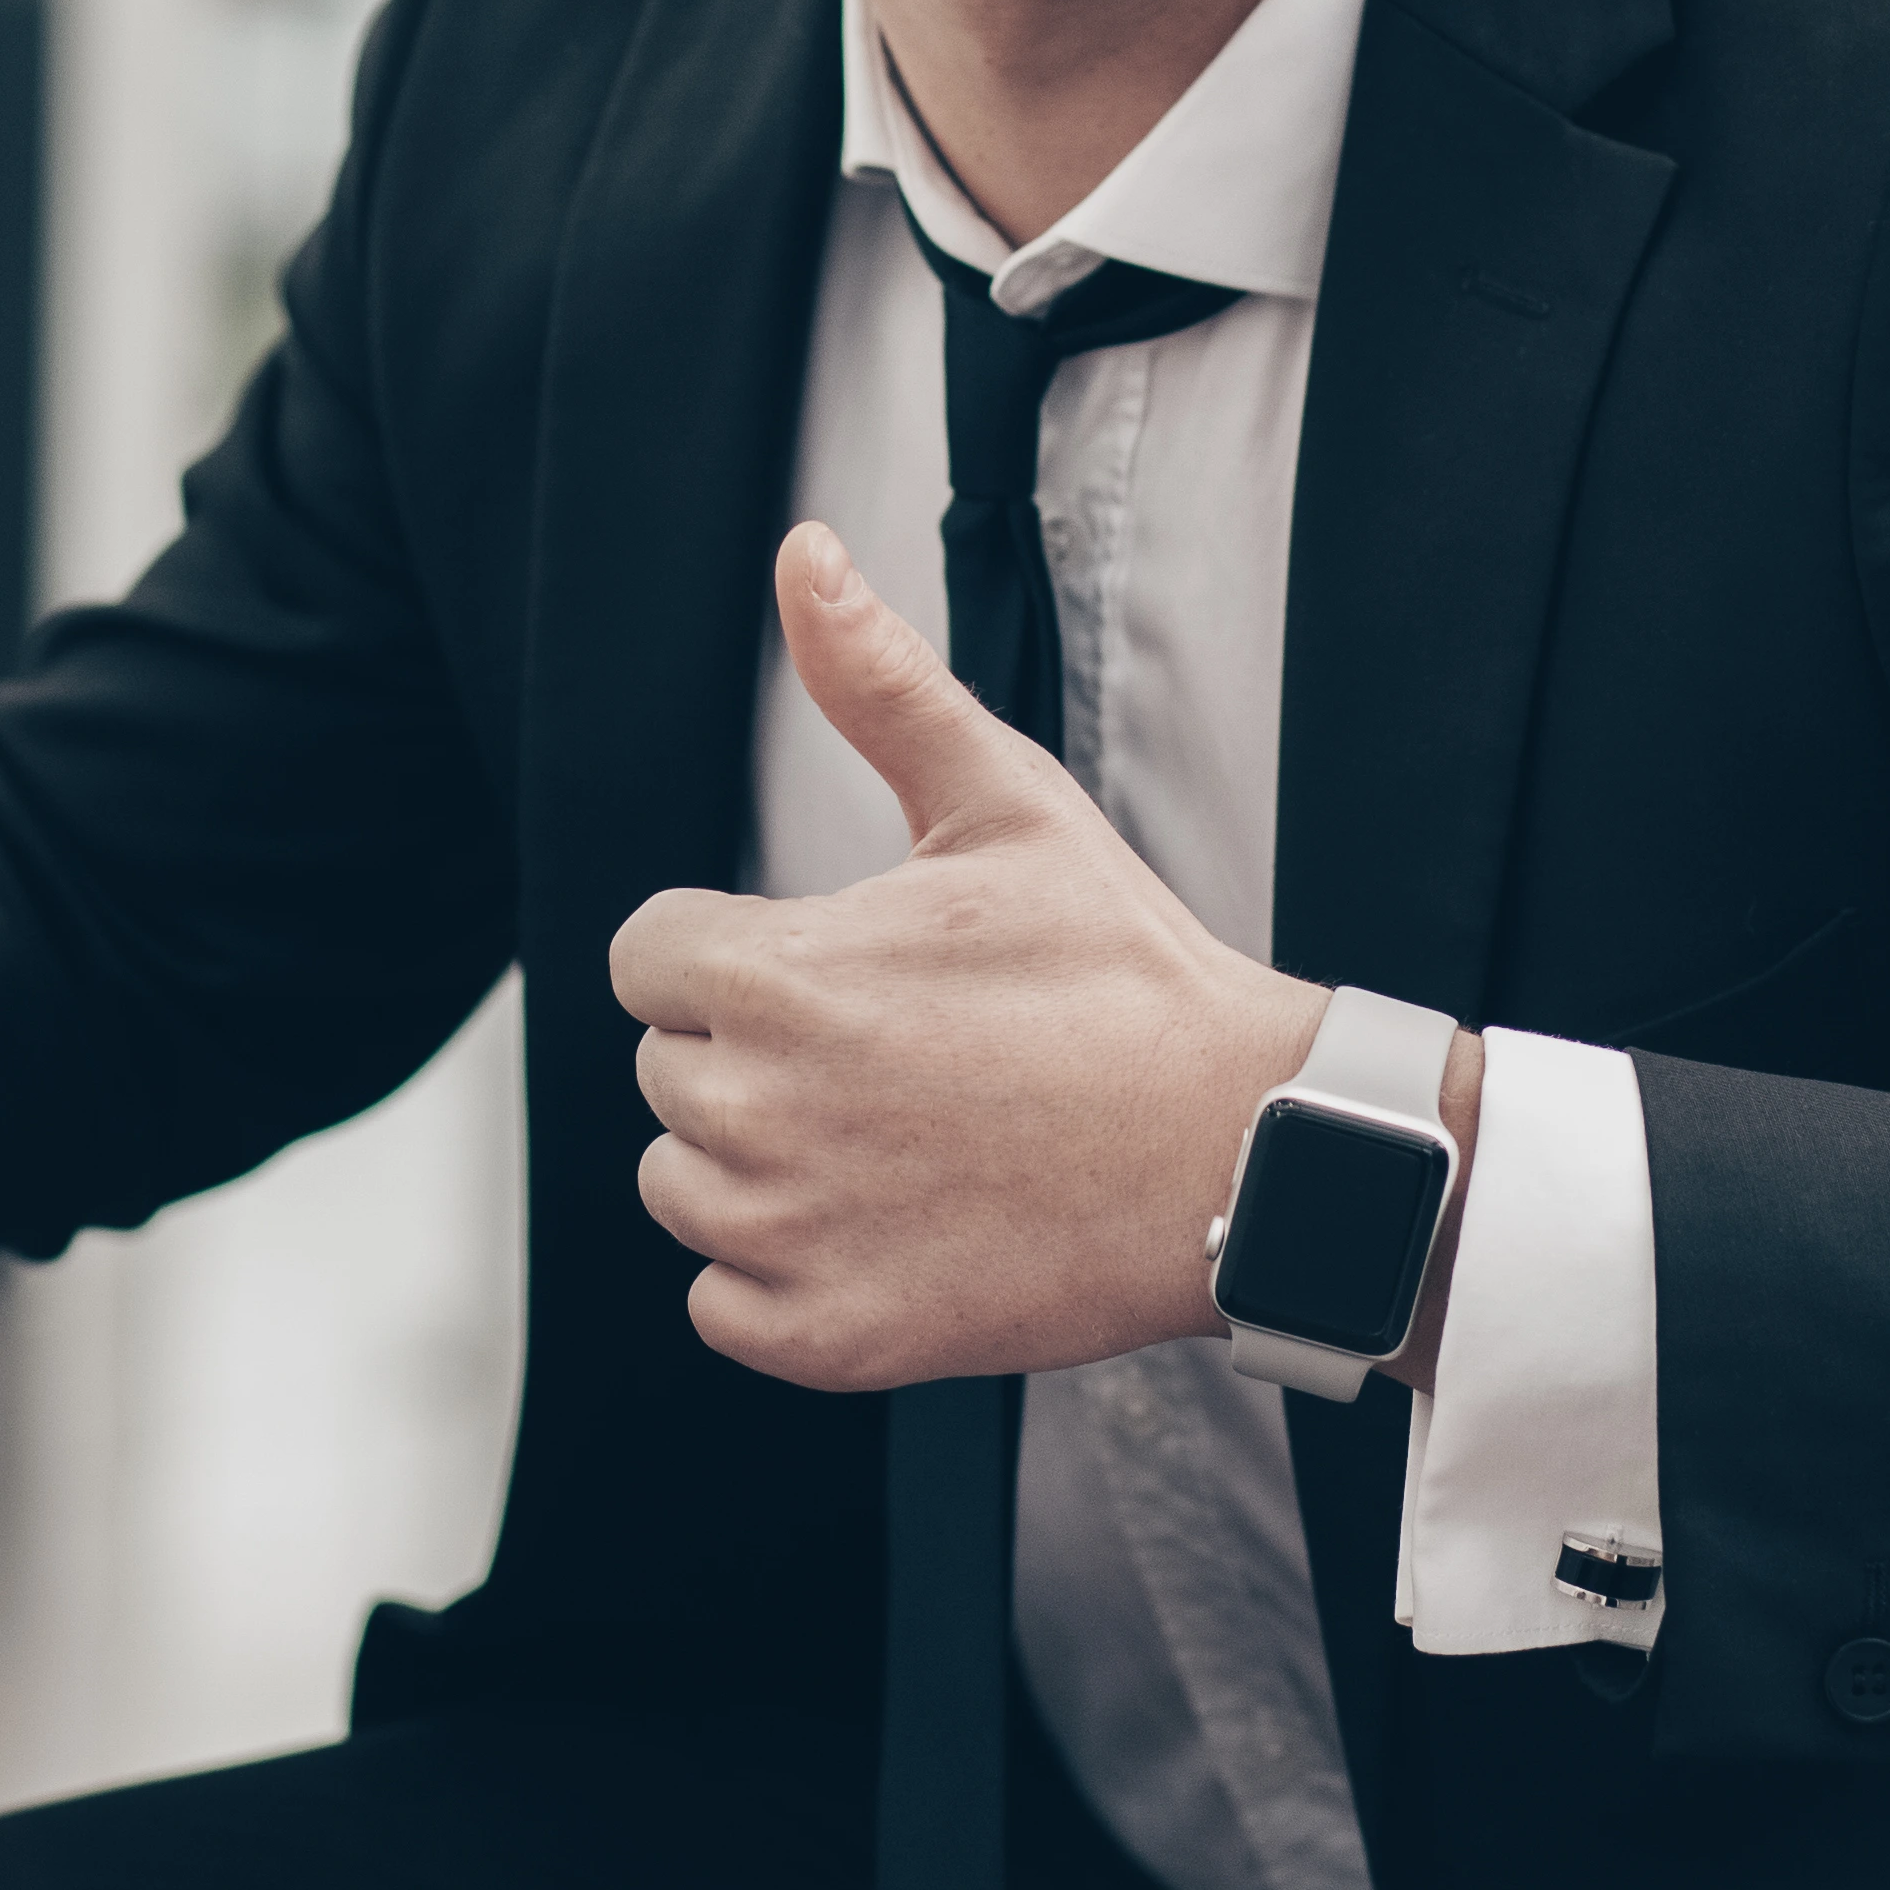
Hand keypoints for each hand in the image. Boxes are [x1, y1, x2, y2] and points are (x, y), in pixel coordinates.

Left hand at [613, 526, 1462, 1393]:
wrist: (1240, 1153)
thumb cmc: (1124, 971)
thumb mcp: (1003, 803)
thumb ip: (878, 683)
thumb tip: (802, 552)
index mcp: (771, 977)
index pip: (650, 958)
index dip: (736, 950)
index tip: (840, 967)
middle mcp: (751, 1112)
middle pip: (670, 1068)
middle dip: (756, 1050)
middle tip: (899, 1051)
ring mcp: (786, 1235)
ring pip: (686, 1184)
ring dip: (759, 1162)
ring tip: (898, 1134)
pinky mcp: (825, 1337)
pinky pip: (724, 1303)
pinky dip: (782, 1276)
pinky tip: (886, 1225)